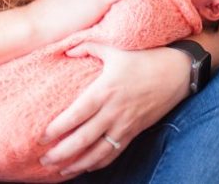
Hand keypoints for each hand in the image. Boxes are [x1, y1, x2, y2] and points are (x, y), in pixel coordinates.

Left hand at [38, 43, 189, 176]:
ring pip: (98, 152)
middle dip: (62, 152)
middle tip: (44, 160)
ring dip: (78, 164)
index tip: (42, 136)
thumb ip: (88, 46)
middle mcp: (113, 112)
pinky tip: (85, 167)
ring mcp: (125, 125)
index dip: (58, 128)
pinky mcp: (134, 132)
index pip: (77, 115)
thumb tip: (68, 50)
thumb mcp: (114, 49)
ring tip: (60, 171)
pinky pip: (114, 153)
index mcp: (104, 91)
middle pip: (84, 139)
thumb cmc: (143, 58)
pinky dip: (99, 164)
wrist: (175, 73)